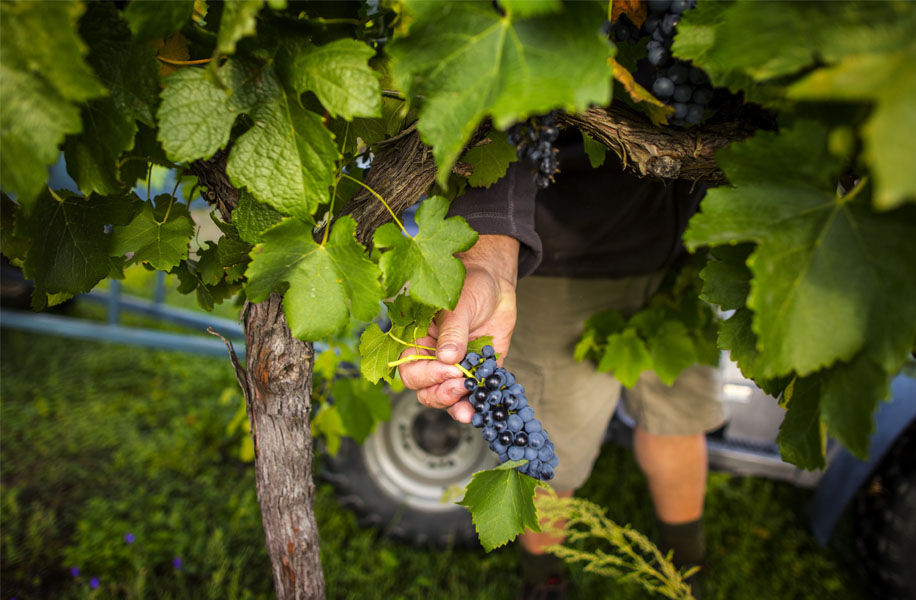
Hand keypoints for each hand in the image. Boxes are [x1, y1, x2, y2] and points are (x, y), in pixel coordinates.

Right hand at [397, 235, 518, 422]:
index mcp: (418, 340)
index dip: (426, 374)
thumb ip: (453, 331)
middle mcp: (433, 357)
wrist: (496, 282)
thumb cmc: (469, 284)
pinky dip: (477, 405)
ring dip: (455, 406)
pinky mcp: (478, 372)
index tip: (449, 369)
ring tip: (468, 409)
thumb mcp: (458, 305)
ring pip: (446, 396)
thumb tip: (447, 358)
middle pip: (424, 389)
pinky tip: (481, 410)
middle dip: (440, 393)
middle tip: (460, 385)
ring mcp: (455, 367)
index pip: (410, 368)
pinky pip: (473, 395)